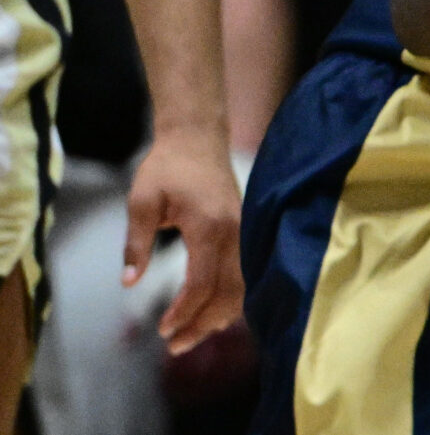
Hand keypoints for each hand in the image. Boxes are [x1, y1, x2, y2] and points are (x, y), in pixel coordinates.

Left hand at [124, 125, 241, 352]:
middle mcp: (234, 232)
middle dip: (203, 323)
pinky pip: (244, 273)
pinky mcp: (245, 231)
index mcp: (209, 226)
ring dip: (220, 315)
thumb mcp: (141, 202)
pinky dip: (231, 298)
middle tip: (175, 346)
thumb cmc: (166, 168)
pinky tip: (213, 312)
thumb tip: (129, 283)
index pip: (202, 282)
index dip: (183, 311)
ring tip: (193, 336)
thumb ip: (136, 243)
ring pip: (242, 286)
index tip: (162, 330)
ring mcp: (244, 232)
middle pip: (228, 291)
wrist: (197, 138)